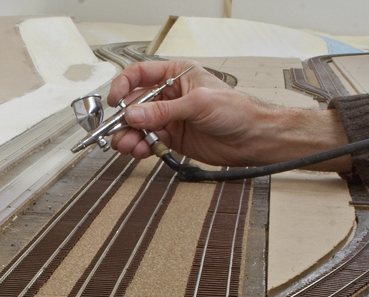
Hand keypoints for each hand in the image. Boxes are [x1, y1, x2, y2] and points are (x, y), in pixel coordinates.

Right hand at [108, 59, 350, 171]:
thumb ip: (163, 111)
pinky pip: (148, 140)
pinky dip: (139, 146)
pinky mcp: (172, 138)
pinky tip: (138, 150)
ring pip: (138, 125)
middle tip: (119, 130)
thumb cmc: (236, 111)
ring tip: (128, 145)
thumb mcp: (198, 104)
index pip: (140, 74)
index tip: (116, 101)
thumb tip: (134, 115)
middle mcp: (169, 95)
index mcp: (176, 75)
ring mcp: (169, 118)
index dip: (124, 85)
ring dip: (129, 135)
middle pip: (135, 103)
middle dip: (124, 118)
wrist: (252, 138)